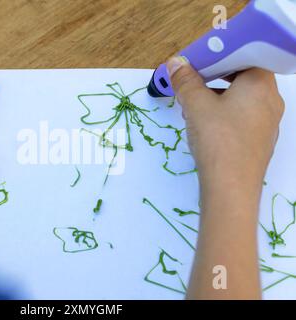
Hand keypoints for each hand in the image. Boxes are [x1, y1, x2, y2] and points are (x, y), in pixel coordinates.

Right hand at [168, 57, 284, 298]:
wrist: (231, 186)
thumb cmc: (217, 138)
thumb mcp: (195, 105)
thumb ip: (185, 80)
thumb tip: (175, 62)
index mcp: (260, 82)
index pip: (244, 55)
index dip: (218, 55)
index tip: (197, 61)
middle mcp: (271, 99)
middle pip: (242, 76)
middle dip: (214, 77)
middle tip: (191, 83)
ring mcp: (269, 121)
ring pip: (242, 98)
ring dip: (217, 96)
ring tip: (193, 106)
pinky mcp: (261, 139)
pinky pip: (243, 116)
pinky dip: (225, 114)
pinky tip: (206, 126)